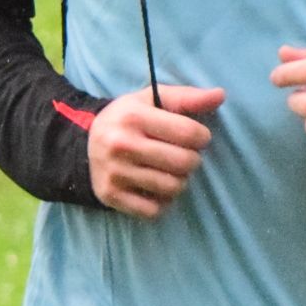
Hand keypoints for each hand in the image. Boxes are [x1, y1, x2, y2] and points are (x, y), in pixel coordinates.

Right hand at [87, 85, 225, 218]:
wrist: (85, 144)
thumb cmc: (129, 118)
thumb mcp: (153, 99)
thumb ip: (188, 98)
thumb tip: (221, 95)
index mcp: (134, 117)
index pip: (189, 133)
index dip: (202, 137)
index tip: (196, 137)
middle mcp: (121, 145)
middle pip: (184, 162)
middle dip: (193, 160)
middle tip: (184, 156)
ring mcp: (114, 173)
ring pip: (173, 187)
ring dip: (180, 181)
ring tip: (170, 171)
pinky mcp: (110, 196)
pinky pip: (153, 210)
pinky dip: (162, 202)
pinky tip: (156, 188)